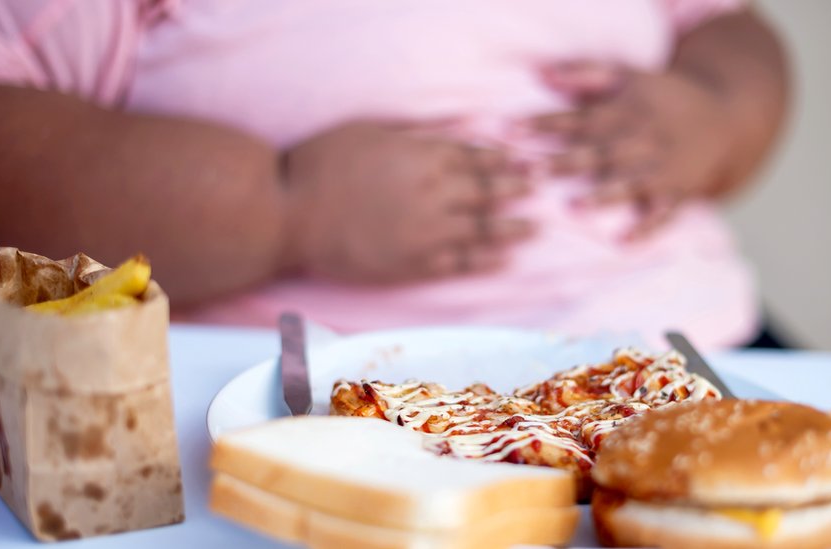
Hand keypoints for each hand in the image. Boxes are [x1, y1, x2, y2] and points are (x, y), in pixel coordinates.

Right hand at [284, 122, 533, 283]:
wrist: (290, 213)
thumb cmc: (322, 163)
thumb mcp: (370, 131)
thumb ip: (416, 134)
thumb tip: (454, 131)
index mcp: (424, 157)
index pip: (476, 157)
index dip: (503, 160)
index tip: (525, 161)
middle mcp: (434, 195)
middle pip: (487, 192)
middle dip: (516, 188)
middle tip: (540, 189)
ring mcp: (426, 233)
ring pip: (482, 230)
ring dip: (512, 228)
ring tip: (535, 227)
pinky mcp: (412, 265)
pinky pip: (460, 263)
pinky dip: (486, 260)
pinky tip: (504, 259)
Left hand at [534, 61, 734, 238]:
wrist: (724, 118)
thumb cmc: (662, 97)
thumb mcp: (628, 76)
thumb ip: (584, 74)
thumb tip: (540, 74)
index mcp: (624, 110)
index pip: (578, 117)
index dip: (544, 124)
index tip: (509, 132)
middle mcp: (642, 140)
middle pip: (599, 151)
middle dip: (565, 162)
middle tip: (531, 172)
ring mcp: (661, 168)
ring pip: (629, 182)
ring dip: (602, 195)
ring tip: (573, 207)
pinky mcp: (678, 192)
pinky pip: (662, 213)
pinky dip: (645, 228)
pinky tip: (623, 243)